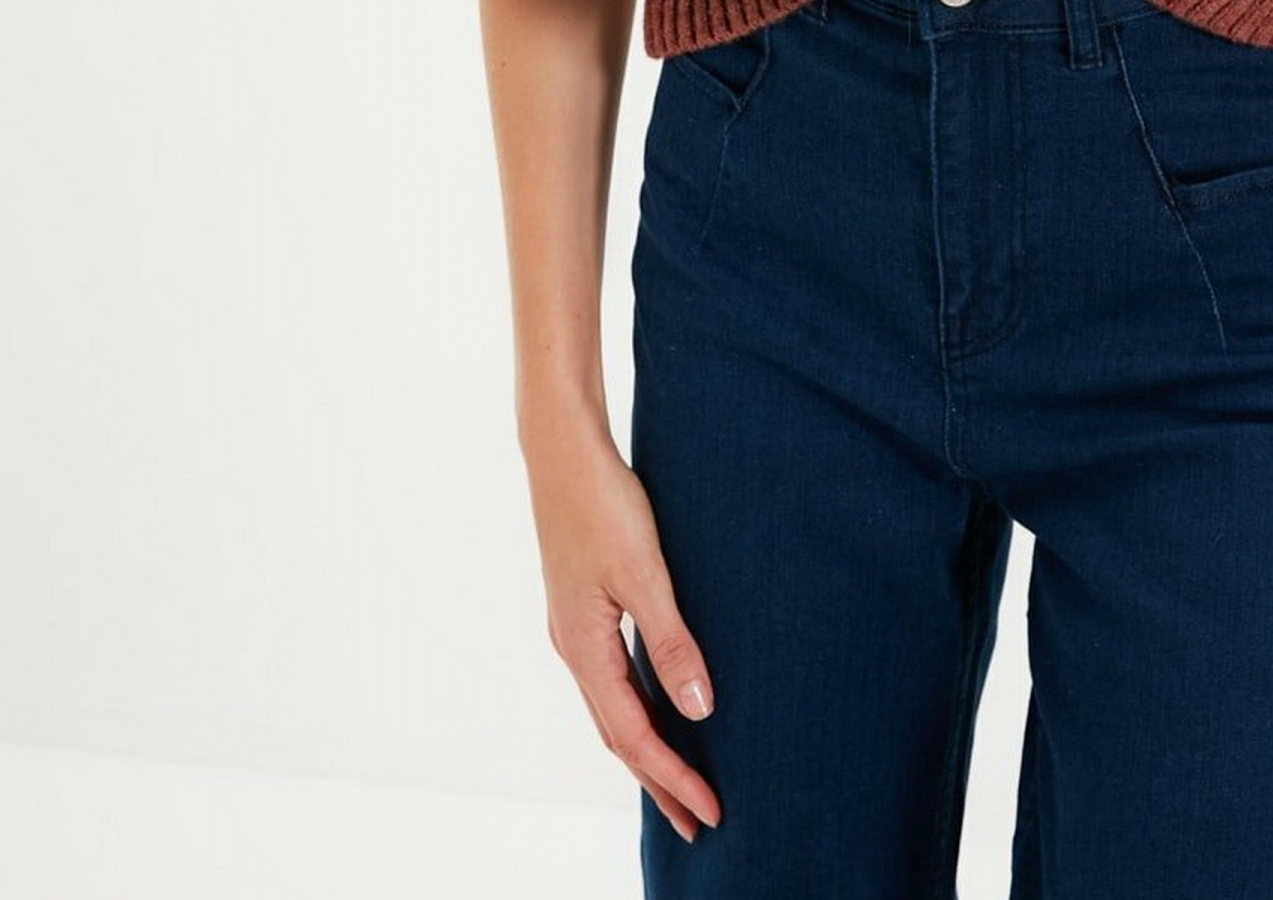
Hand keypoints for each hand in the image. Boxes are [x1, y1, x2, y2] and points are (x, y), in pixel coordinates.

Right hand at [525, 415, 722, 843]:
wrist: (562, 448)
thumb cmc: (601, 502)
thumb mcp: (644, 573)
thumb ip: (671, 642)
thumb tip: (700, 708)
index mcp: (584, 649)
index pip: (633, 737)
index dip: (673, 777)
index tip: (710, 812)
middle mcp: (574, 648)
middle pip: (619, 735)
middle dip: (659, 780)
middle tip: (697, 823)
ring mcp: (575, 628)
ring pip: (613, 708)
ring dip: (647, 749)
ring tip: (679, 779)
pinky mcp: (583, 606)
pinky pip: (612, 678)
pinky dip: (637, 707)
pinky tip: (658, 703)